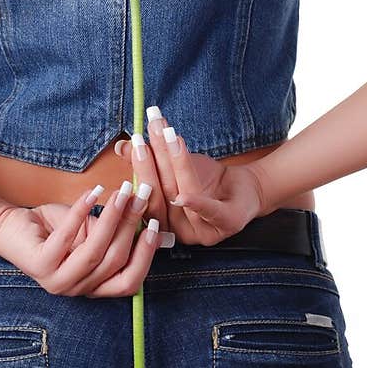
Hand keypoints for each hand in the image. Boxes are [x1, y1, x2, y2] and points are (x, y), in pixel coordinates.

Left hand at [0, 184, 165, 296]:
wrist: (11, 227)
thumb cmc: (53, 228)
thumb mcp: (90, 230)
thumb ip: (115, 231)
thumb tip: (148, 217)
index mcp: (93, 286)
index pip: (129, 282)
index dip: (145, 255)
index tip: (154, 224)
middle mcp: (77, 289)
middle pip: (115, 262)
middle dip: (131, 225)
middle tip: (138, 196)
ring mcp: (57, 281)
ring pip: (96, 252)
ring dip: (112, 218)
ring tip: (121, 192)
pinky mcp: (41, 265)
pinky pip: (68, 237)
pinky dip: (82, 211)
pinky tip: (93, 192)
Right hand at [113, 112, 266, 245]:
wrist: (245, 187)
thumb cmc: (207, 180)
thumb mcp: (174, 168)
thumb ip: (149, 160)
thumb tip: (121, 146)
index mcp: (161, 220)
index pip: (144, 194)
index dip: (138, 168)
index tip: (133, 141)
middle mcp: (177, 230)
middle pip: (160, 195)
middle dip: (150, 163)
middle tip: (143, 137)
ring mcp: (202, 231)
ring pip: (182, 196)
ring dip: (174, 165)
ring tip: (168, 136)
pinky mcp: (226, 225)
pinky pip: (210, 214)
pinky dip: (197, 204)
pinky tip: (185, 195)